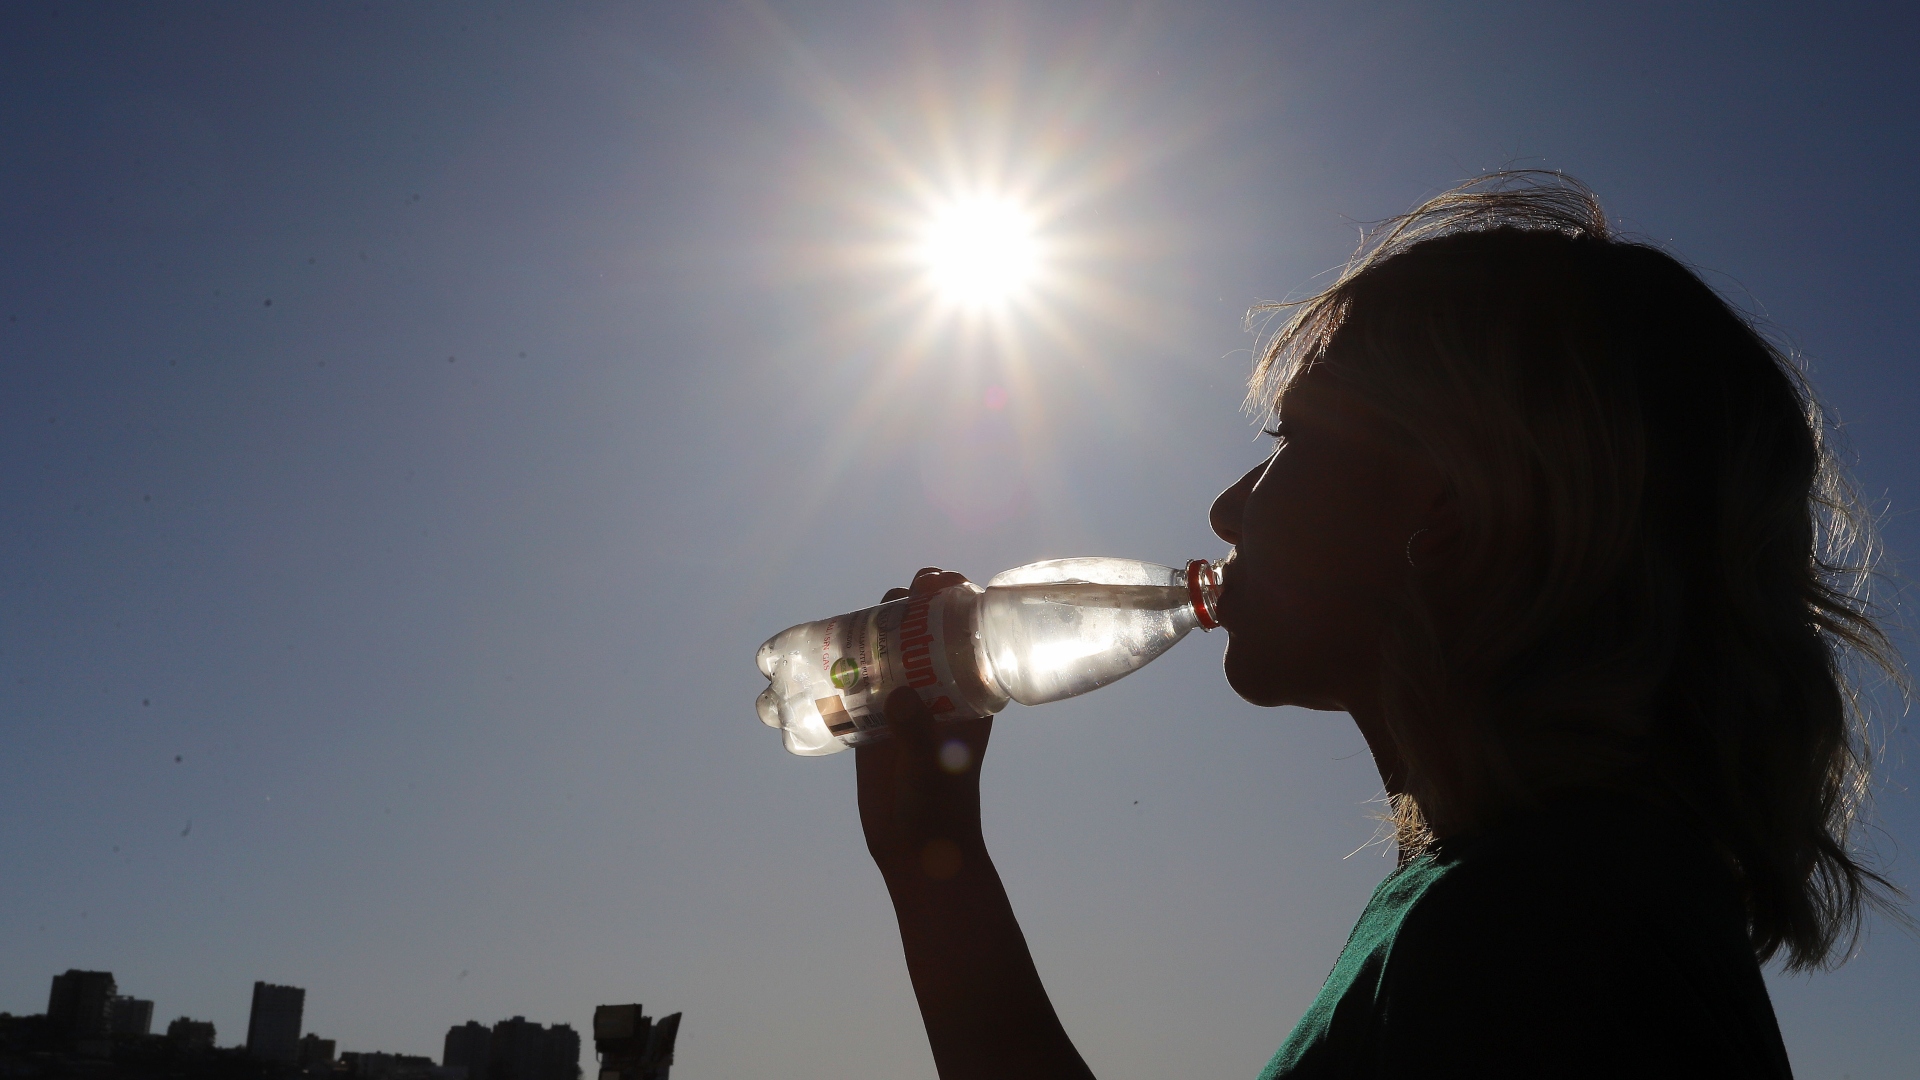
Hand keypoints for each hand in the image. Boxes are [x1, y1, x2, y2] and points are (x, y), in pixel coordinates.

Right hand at [856, 567, 994, 883]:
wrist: (918, 850)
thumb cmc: (939, 806)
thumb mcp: (932, 766)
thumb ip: (917, 732)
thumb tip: (898, 696)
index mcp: (966, 692)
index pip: (964, 631)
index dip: (953, 599)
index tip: (935, 582)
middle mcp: (935, 690)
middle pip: (920, 632)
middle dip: (906, 607)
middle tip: (891, 602)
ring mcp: (902, 704)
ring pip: (884, 652)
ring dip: (867, 631)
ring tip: (853, 621)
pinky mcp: (871, 723)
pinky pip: (853, 683)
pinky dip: (837, 666)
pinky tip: (815, 655)